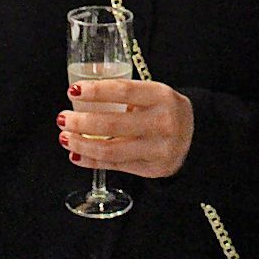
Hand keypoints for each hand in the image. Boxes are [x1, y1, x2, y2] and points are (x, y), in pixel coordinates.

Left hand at [58, 79, 193, 178]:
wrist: (195, 136)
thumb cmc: (164, 109)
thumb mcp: (153, 93)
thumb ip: (124, 94)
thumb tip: (80, 94)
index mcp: (161, 96)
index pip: (123, 91)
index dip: (95, 91)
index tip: (73, 90)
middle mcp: (162, 122)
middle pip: (112, 123)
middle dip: (80, 121)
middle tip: (63, 118)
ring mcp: (158, 148)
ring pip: (111, 150)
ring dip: (81, 144)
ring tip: (65, 137)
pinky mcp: (153, 168)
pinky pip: (116, 166)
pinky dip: (92, 161)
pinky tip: (77, 154)